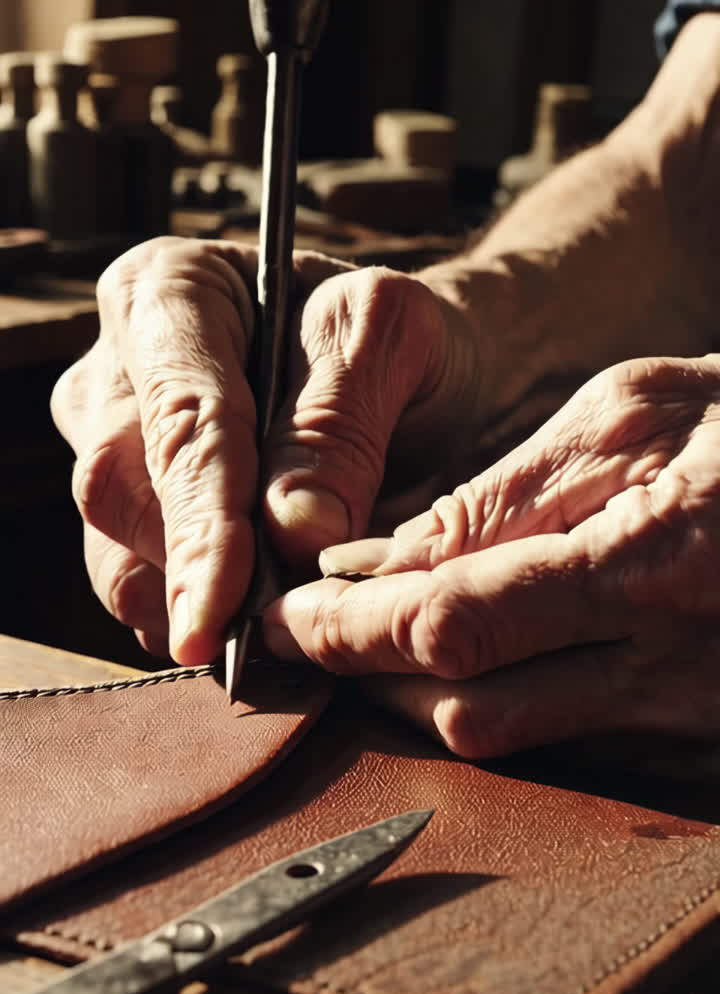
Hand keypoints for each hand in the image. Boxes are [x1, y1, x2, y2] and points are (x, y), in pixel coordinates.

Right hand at [51, 237, 479, 663]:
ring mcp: (110, 455)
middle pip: (120, 496)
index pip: (177, 420)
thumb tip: (290, 534)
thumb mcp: (395, 340)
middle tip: (284, 632)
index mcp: (166, 294)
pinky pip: (138, 595)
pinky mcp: (128, 525)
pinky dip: (200, 629)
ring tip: (282, 643)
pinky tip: (258, 642)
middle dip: (197, 574)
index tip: (220, 612)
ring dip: (195, 614)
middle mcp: (114, 375)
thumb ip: (339, 424)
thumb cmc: (397, 340)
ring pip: (116, 559)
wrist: (411, 373)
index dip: (199, 524)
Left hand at [264, 355, 719, 755]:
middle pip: (462, 710)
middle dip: (362, 675)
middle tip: (309, 631)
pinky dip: (492, 707)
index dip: (350, 630)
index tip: (288, 615)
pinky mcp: (694, 743)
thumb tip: (380, 560)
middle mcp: (671, 666)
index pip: (453, 625)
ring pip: (504, 742)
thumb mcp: (635, 412)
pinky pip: (561, 746)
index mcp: (652, 563)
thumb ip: (504, 495)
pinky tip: (466, 664)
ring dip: (414, 700)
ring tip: (368, 643)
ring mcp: (688, 718)